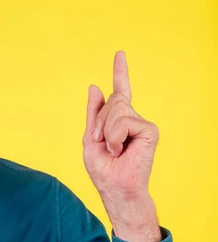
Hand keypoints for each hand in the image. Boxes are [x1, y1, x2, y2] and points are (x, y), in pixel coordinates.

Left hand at [83, 51, 161, 241]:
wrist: (114, 187)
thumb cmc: (103, 168)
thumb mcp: (91, 137)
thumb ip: (94, 113)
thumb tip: (95, 87)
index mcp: (117, 119)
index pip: (119, 91)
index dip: (119, 71)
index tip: (120, 54)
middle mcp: (132, 118)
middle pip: (112, 100)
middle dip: (100, 122)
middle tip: (104, 144)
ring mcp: (142, 123)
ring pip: (117, 110)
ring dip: (107, 132)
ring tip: (114, 150)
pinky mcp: (150, 131)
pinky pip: (124, 121)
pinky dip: (116, 136)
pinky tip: (121, 150)